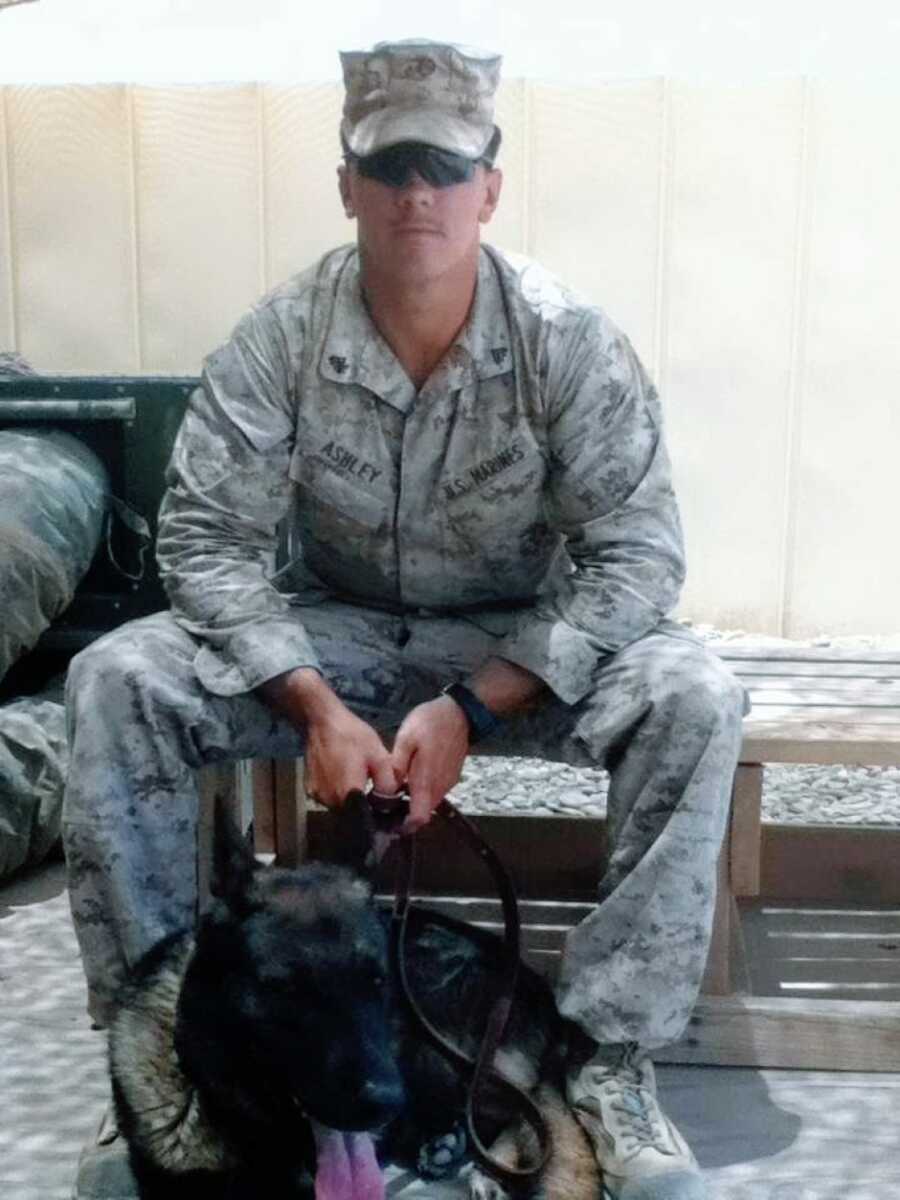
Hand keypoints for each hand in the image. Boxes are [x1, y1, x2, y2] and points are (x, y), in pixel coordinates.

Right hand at [258, 668, 397, 805]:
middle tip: (372, 788)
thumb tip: (389, 802)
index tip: (385, 809)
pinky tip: (343, 774)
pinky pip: (329, 798)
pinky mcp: (310, 789)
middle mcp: (331, 802)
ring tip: (357, 779)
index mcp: (349, 795)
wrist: (320, 721)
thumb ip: (387, 783)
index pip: (366, 820)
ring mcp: (319, 796)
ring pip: (341, 807)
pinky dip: (338, 792)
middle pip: (353, 814)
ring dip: (351, 799)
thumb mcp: (378, 756)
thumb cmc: (351, 736)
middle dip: (365, 806)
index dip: (377, 817)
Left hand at [390, 696, 469, 831]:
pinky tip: (413, 777)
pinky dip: (425, 791)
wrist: (460, 713)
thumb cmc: (430, 723)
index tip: (391, 824)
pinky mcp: (453, 775)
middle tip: (388, 805)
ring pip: (431, 802)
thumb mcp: (406, 738)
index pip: (419, 817)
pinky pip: (437, 790)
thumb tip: (391, 787)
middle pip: (424, 812)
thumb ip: (397, 764)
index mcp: (426, 781)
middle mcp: (440, 787)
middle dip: (408, 814)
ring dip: (416, 801)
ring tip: (398, 789)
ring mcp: (449, 782)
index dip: (406, 826)